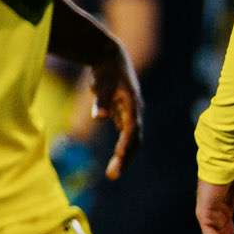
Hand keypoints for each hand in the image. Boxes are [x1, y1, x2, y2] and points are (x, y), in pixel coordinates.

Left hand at [55, 15, 141, 178]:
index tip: (118, 162)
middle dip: (125, 158)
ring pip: (132, 140)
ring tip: (113, 173)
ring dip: (125, 157)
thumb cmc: (106, 70)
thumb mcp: (102, 83)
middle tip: (113, 176)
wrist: (110, 57)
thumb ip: (101, 100)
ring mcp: (131, 114)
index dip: (125, 148)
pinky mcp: (124, 114)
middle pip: (134, 140)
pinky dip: (122, 149)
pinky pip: (126, 136)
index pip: (131, 132)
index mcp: (132, 106)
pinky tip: (115, 162)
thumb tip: (98, 116)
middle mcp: (135, 112)